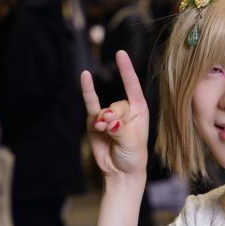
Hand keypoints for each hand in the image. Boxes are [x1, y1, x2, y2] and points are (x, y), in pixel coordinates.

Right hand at [81, 50, 148, 177]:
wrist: (120, 172)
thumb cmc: (133, 156)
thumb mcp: (131, 143)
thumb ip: (119, 129)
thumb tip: (105, 119)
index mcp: (140, 111)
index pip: (133, 87)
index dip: (126, 70)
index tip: (120, 53)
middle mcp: (125, 110)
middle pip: (116, 105)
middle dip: (114, 118)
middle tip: (114, 130)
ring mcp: (109, 115)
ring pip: (103, 110)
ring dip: (102, 122)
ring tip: (104, 131)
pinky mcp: (95, 122)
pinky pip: (91, 104)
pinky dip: (88, 91)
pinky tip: (85, 77)